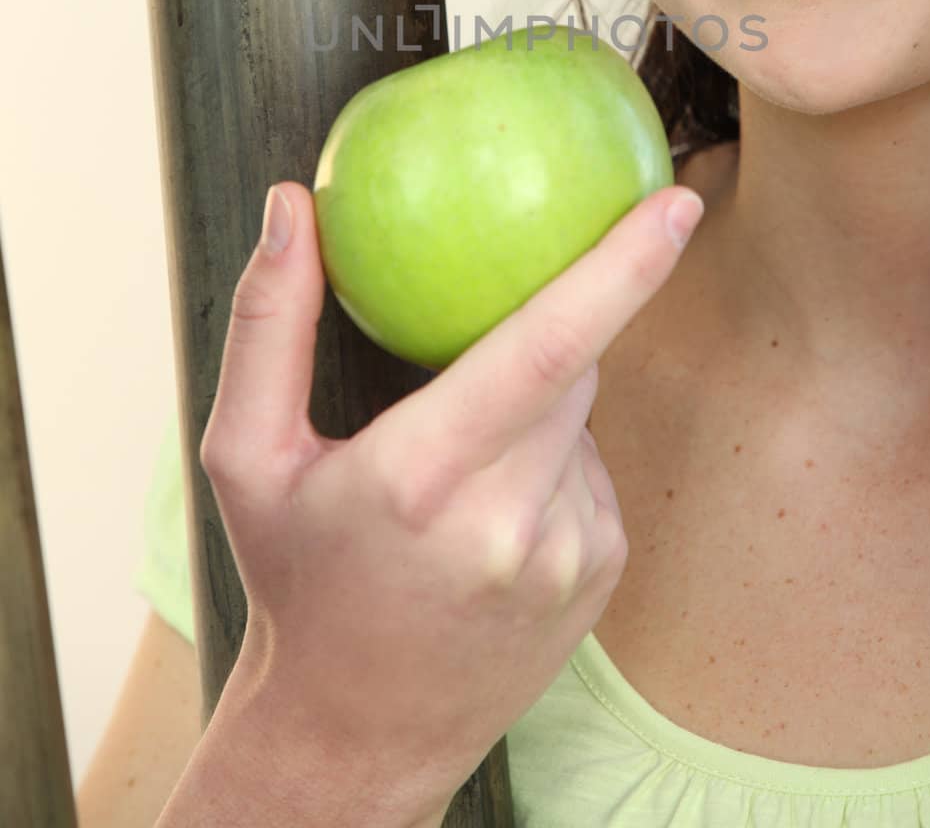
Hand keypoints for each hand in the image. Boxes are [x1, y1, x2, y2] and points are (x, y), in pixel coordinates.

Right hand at [199, 177, 703, 823]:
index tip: (671, 204)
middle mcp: (511, 522)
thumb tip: (290, 206)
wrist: (356, 735)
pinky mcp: (601, 572)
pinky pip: (590, 466)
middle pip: (573, 364)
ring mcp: (569, 556)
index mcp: (422, 479)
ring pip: (580, 413)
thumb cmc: (296, 580)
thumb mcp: (246, 455)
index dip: (620, 269)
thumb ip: (268, 323)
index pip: (548, 349)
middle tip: (487, 330)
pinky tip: (489, 509)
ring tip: (456, 469)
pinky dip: (549, 455)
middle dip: (544, 321)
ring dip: (535, 401)